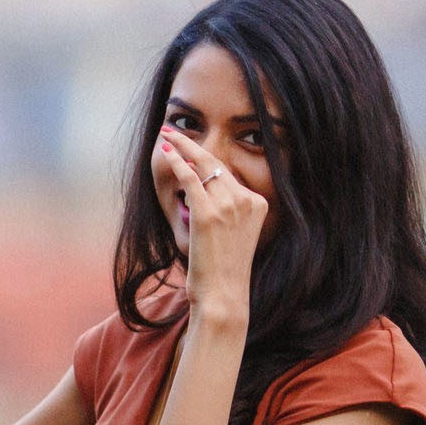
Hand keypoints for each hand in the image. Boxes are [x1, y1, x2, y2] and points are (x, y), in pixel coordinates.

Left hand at [157, 127, 266, 314]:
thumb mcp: (235, 235)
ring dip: (182, 148)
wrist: (224, 294)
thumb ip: (226, 210)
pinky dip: (177, 162)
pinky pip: (190, 178)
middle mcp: (246, 201)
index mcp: (258, 204)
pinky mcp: (208, 213)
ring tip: (168, 136)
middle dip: (193, 144)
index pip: (229, 174)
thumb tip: (198, 186)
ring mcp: (229, 206)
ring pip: (203, 166)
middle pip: (216, 164)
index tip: (191, 148)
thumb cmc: (224, 270)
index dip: (207, 160)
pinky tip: (167, 152)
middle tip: (174, 131)